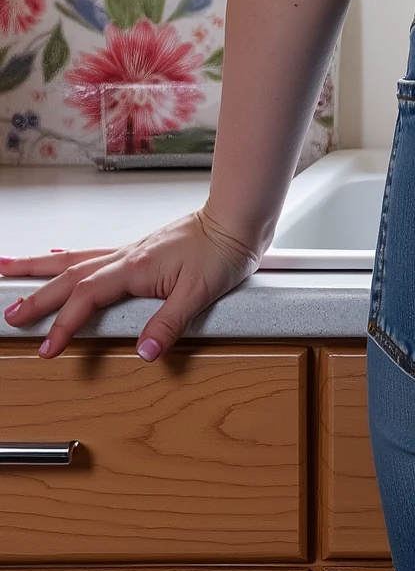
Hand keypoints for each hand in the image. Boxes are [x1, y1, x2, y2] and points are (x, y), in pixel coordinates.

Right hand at [0, 206, 259, 359]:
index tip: (48, 347)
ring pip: (74, 260)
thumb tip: (145, 351)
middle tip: (9, 313)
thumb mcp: (201, 291)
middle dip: (36, 296)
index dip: (65, 324)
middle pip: (68, 276)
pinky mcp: (137, 251)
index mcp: (135, 267)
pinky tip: (57, 256)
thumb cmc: (223, 249)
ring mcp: (129, 252)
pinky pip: (91, 255)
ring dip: (39, 267)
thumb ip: (171, 322)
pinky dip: (67, 258)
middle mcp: (126, 257)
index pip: (87, 297)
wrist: (237, 219)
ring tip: (9, 269)